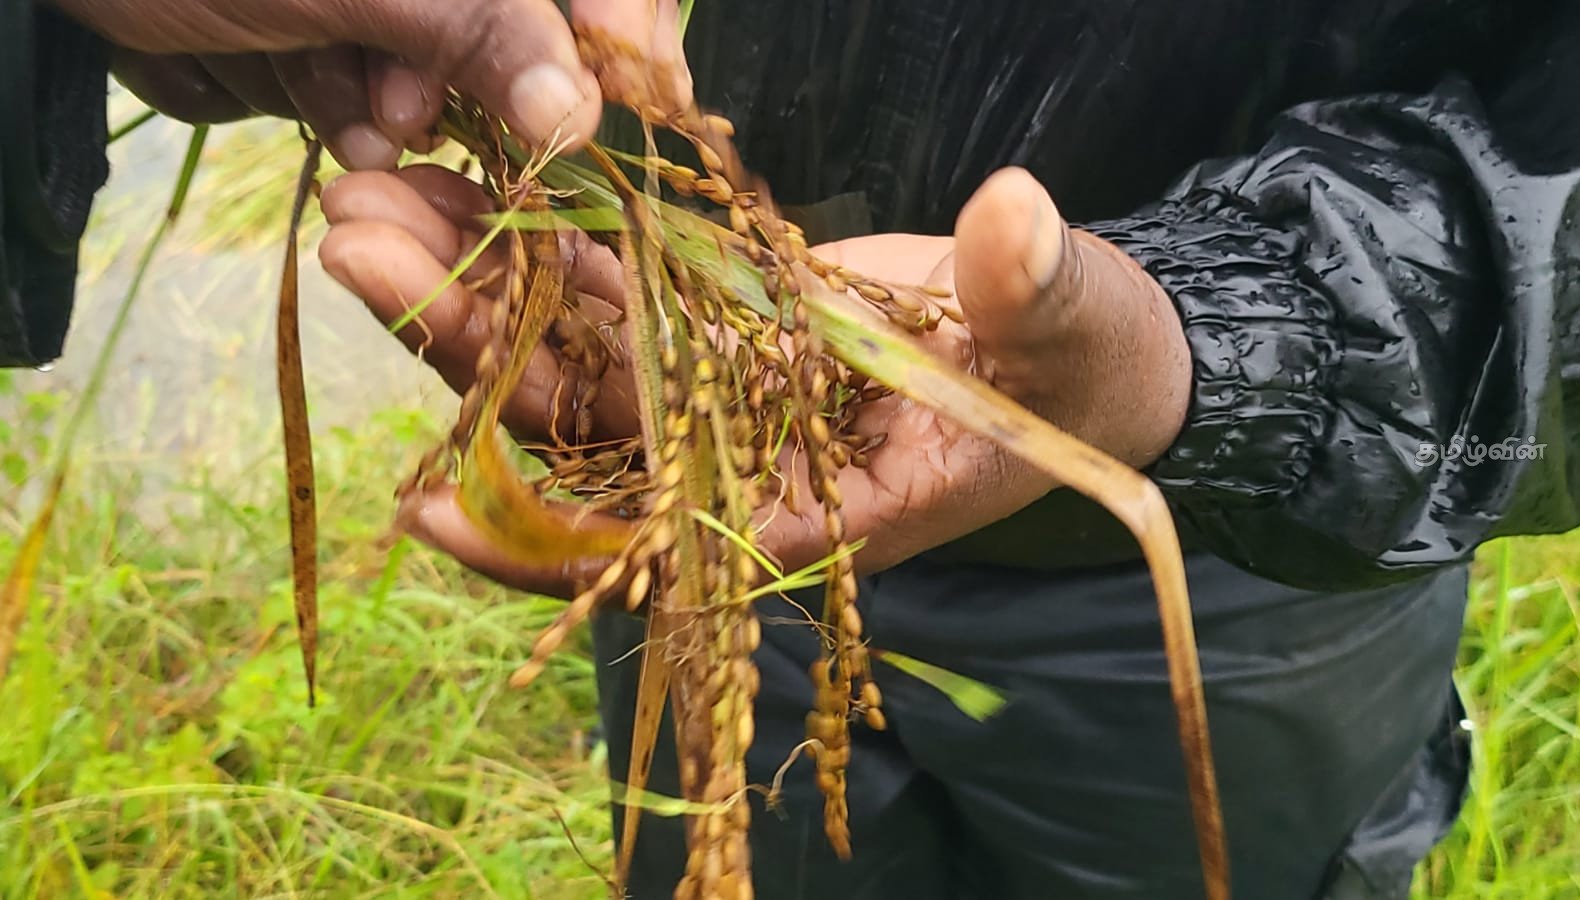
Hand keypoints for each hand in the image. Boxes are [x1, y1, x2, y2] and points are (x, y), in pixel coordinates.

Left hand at [53, 0, 689, 169]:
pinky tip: (290, 85)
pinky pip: (371, 103)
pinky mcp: (339, 47)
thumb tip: (583, 119)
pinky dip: (332, 112)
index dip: (637, 34)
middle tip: (405, 109)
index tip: (644, 100)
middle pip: (523, 47)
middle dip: (472, 92)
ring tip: (323, 90)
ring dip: (381, 108)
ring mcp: (392, 9)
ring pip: (443, 86)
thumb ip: (489, 33)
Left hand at [318, 164, 1191, 594]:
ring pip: (573, 357)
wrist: (1072, 340)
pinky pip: (610, 293)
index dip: (547, 538)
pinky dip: (537, 249)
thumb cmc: (1085, 365)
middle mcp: (742, 459)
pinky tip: (466, 183)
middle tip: (355, 250)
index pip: (667, 540)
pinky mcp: (716, 319)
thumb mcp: (1073, 331)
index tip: (430, 506)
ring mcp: (720, 388)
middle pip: (578, 432)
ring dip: (470, 290)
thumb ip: (1033, 294)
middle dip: (464, 357)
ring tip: (370, 199)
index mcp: (818, 506)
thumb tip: (1011, 223)